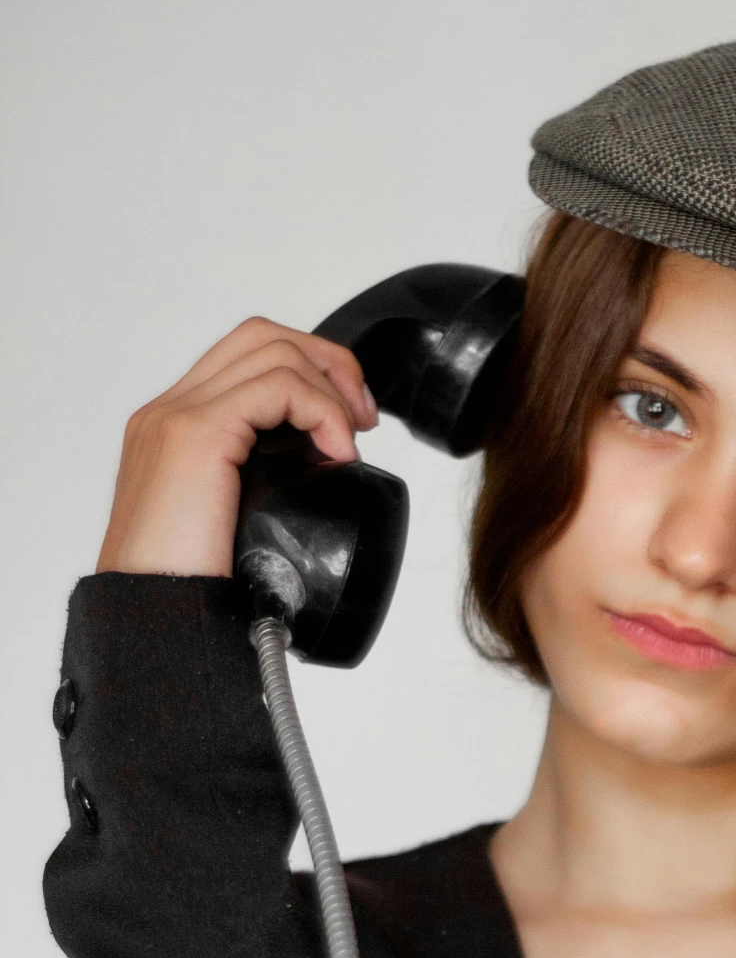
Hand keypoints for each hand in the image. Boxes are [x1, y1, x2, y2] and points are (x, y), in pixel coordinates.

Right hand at [96, 318, 377, 576]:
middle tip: (361, 418)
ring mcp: (178, 416)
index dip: (307, 374)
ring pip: (271, 350)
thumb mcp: (231, 529)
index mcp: (175, 430)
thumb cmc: (188, 592)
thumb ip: (256, 494)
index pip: (245, 361)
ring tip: (351, 437)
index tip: (346, 423)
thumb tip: (318, 491)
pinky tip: (337, 451)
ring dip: (330, 387)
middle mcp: (170, 411)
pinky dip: (321, 411)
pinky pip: (276, 387)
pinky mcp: (196, 435)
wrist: (151, 619)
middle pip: (260, 338)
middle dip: (327, 364)